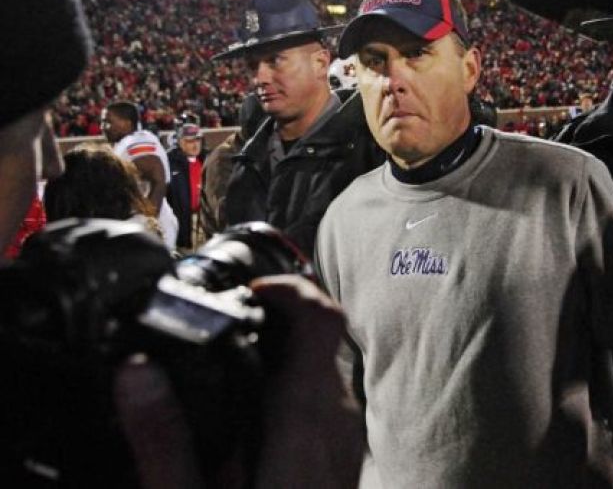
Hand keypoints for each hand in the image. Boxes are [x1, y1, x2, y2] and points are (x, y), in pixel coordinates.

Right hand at [113, 275, 363, 488]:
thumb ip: (165, 440)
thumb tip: (138, 373)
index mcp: (303, 419)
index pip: (322, 318)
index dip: (290, 287)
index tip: (248, 290)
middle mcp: (336, 418)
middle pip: (324, 333)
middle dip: (280, 315)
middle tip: (228, 322)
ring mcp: (346, 436)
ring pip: (326, 363)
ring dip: (287, 349)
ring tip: (235, 362)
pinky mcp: (343, 453)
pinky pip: (326, 394)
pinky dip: (295, 380)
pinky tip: (255, 410)